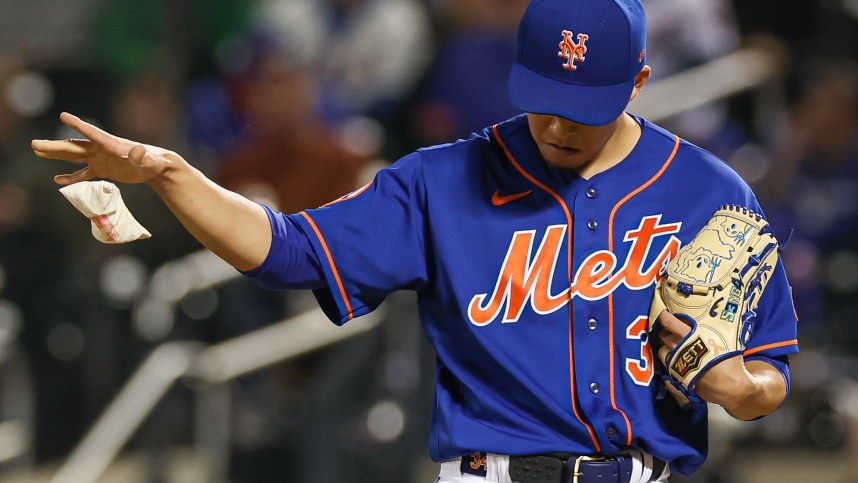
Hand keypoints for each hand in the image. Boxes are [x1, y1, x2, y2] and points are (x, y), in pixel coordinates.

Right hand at [32, 112, 177, 185]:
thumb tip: (139, 150)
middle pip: (74, 146)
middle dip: (55, 146)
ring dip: (56, 154)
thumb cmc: (154, 162)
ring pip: (74, 156)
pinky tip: (58, 180)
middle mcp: (101, 149)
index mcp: (111, 144)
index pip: (92, 133)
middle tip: (34, 144)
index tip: (63, 116)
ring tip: (37, 151)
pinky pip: (84, 173)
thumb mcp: (148, 160)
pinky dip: (72, 177)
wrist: (157, 167)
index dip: (78, 125)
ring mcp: (100, 158)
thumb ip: (142, 156)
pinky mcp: (103, 169)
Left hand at [655, 310, 755, 411]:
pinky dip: (670, 361)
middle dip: (665, 332)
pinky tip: (677, 360)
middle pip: (663, 335)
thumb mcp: (727, 341)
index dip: (664, 316)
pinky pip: (666, 365)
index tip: (663, 312)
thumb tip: (722, 320)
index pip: (669, 322)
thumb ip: (717, 331)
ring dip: (666, 347)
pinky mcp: (676, 375)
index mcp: (690, 336)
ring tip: (673, 346)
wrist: (728, 386)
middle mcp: (679, 347)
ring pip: (662, 351)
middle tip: (670, 330)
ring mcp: (676, 361)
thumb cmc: (730, 362)